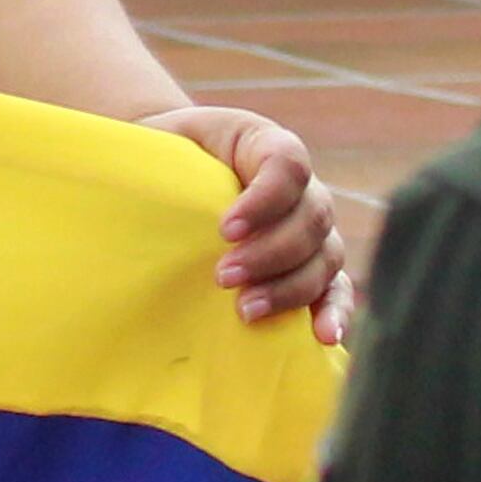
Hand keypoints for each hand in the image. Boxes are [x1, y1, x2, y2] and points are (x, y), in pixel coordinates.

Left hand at [151, 105, 347, 343]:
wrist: (171, 179)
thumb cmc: (165, 162)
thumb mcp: (163, 145)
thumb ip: (166, 160)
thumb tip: (145, 195)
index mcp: (267, 146)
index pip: (288, 165)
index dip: (265, 200)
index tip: (225, 229)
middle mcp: (302, 188)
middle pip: (311, 218)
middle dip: (269, 252)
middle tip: (223, 276)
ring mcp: (311, 230)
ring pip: (324, 257)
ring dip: (289, 288)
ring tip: (246, 310)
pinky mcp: (312, 266)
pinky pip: (334, 287)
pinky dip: (333, 311)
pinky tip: (323, 336)